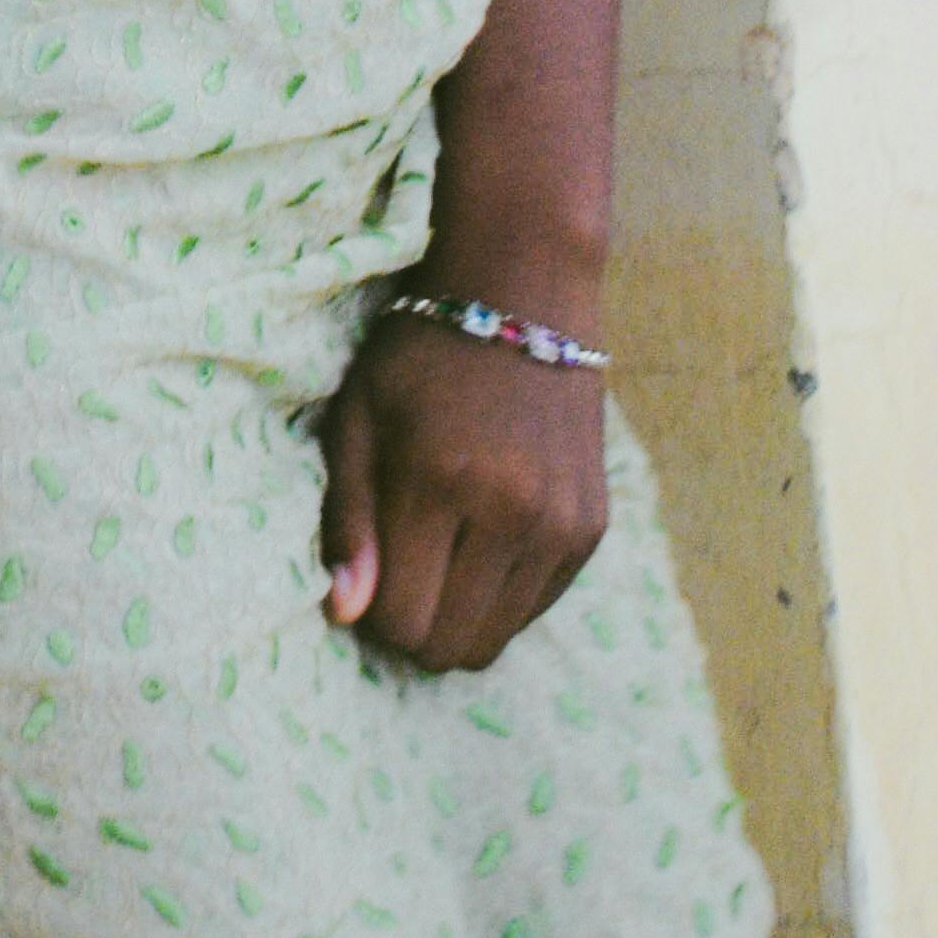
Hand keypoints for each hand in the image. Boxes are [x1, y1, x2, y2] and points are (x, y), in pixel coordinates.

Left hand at [317, 305, 607, 672]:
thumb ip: (347, 517)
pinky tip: (483, 539)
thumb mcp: (358, 416)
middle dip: (414, 627)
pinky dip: (501, 597)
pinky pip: (534, 610)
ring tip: (440, 556)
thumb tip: (345, 615)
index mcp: (439, 481)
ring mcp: (560, 525)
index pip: (403, 619)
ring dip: (458, 617)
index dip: (374, 613)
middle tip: (400, 572)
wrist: (522, 292)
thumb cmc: (418, 353)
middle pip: (451, 645)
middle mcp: (510, 512)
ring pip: (496, 639)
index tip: (368, 573)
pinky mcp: (591, 529)